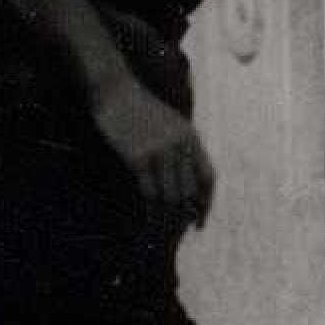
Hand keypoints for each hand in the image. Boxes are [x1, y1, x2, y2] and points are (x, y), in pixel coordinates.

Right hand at [94, 78, 216, 233]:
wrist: (117, 91)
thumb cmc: (142, 109)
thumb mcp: (172, 124)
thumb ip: (182, 148)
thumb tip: (186, 185)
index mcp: (191, 136)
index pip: (208, 177)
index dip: (206, 204)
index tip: (200, 224)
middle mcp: (180, 145)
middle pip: (190, 192)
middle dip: (183, 215)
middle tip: (173, 233)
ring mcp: (159, 151)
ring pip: (171, 197)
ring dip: (166, 217)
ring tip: (160, 229)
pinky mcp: (138, 158)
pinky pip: (149, 193)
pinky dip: (150, 209)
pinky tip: (146, 216)